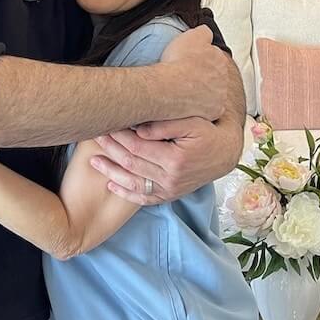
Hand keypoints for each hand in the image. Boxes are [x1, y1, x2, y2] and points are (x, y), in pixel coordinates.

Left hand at [91, 117, 225, 205]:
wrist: (225, 153)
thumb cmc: (207, 132)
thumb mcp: (192, 122)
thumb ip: (165, 124)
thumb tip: (138, 128)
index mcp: (175, 158)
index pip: (137, 145)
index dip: (118, 135)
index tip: (105, 124)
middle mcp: (171, 178)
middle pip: (131, 163)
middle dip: (111, 149)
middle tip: (94, 136)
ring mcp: (170, 189)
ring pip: (133, 183)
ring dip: (111, 172)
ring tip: (94, 161)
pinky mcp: (170, 195)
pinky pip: (144, 198)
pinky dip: (126, 193)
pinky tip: (111, 185)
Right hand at [159, 25, 227, 120]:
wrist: (168, 87)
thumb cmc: (178, 62)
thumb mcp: (191, 35)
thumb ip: (204, 32)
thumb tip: (208, 33)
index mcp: (220, 59)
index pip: (215, 57)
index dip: (202, 59)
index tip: (192, 62)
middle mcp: (224, 77)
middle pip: (216, 75)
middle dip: (206, 76)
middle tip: (189, 77)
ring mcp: (221, 96)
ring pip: (214, 93)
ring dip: (204, 92)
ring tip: (187, 91)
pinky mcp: (214, 111)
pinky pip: (209, 109)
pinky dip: (201, 107)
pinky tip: (189, 104)